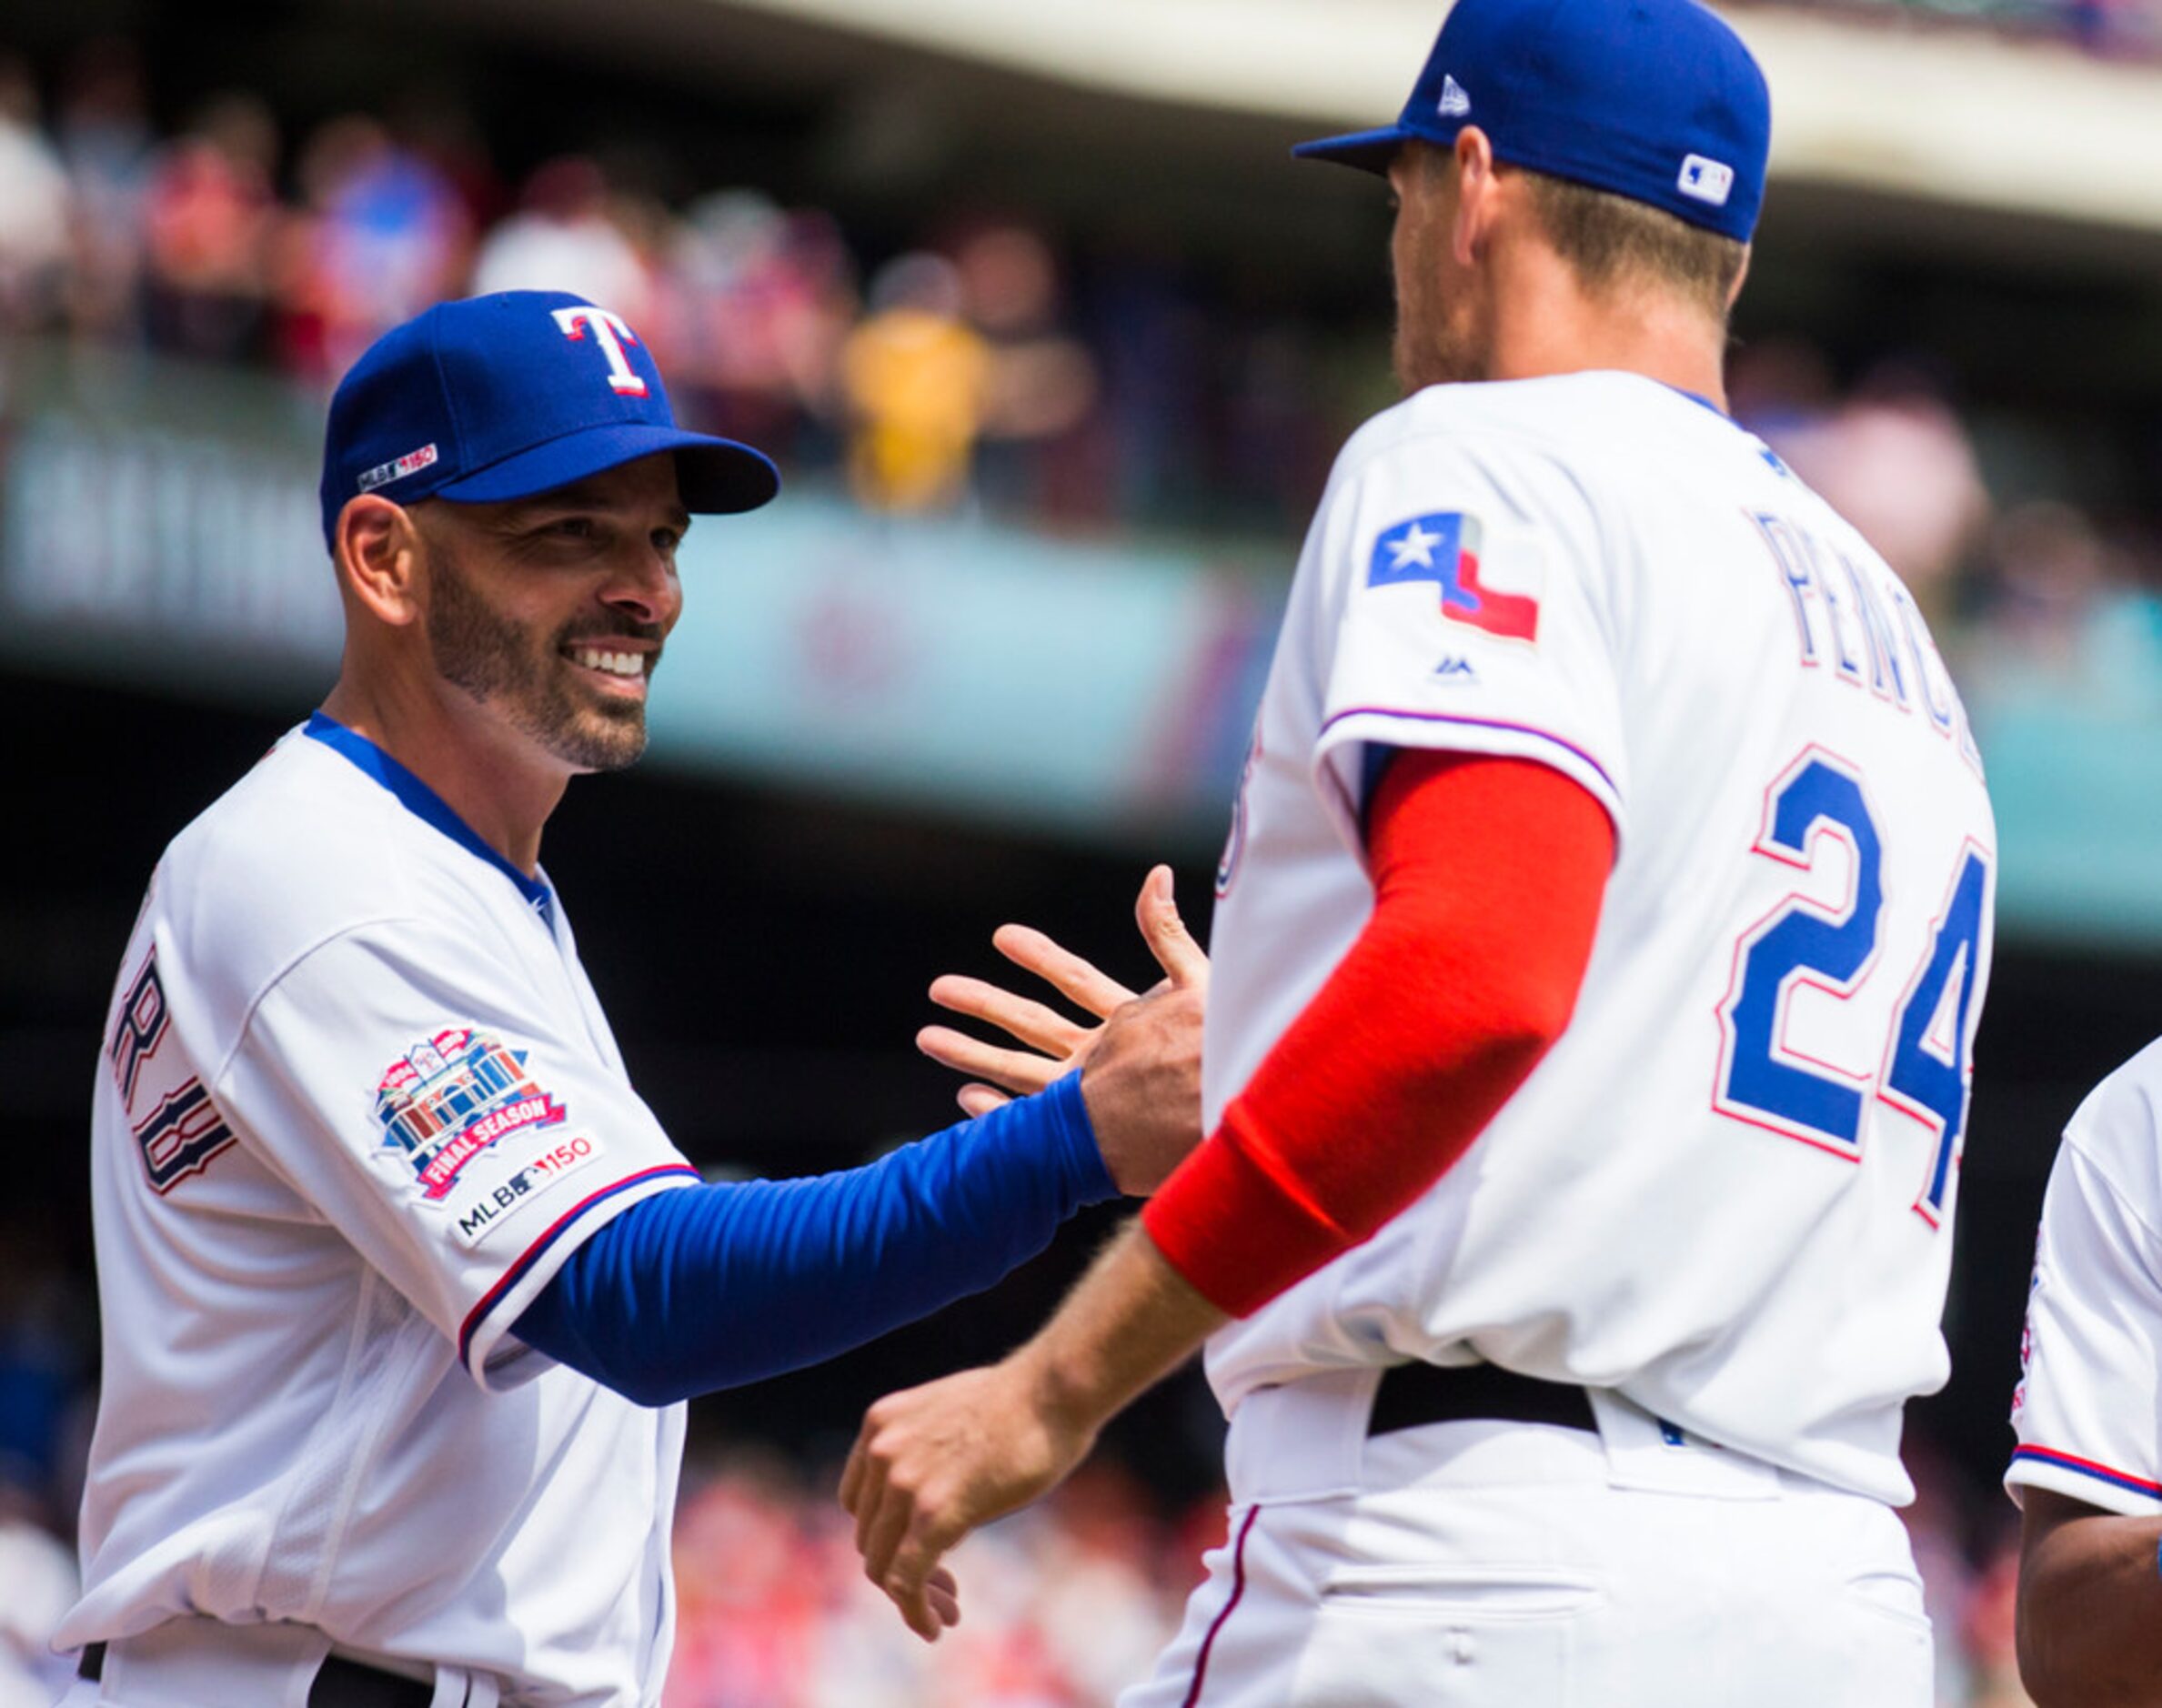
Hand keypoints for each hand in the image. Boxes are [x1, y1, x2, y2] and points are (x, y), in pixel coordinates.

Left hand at [839, 1352, 1095, 1641]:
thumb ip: (926, 1452)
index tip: (925, 1553)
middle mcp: (881, 1452)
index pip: (860, 1503)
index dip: (887, 1537)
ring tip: (946, 1612)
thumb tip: (934, 1493)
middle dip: (902, 1570)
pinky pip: (906, 1579)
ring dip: (912, 1596)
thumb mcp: (950, 1418)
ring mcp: (904, 1482)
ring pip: (882, 1565)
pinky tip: (934, 1626)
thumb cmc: (1020, 1401)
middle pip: (870, 1538)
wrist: (1052, 1390)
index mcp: (880, 1425)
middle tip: (946, 1589)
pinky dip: (915, 1610)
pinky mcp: (935, 1512)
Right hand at [919, 865, 1209, 1125]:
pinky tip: (965, 1098)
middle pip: (1031, 1022)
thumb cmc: (1219, 1057)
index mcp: (1129, 1022)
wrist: (1225, 1120)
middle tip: (938, 987)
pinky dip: (996, 1113)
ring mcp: (1090, 1097)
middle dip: (984, 1003)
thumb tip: (1158, 873)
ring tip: (927, 1037)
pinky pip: (1030, 1122)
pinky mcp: (1085, 1138)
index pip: (1075, 980)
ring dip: (972, 1053)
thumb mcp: (1195, 986)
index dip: (1039, 957)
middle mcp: (1103, 1058)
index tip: (1002, 936)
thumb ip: (1168, 933)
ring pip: (1018, 1068)